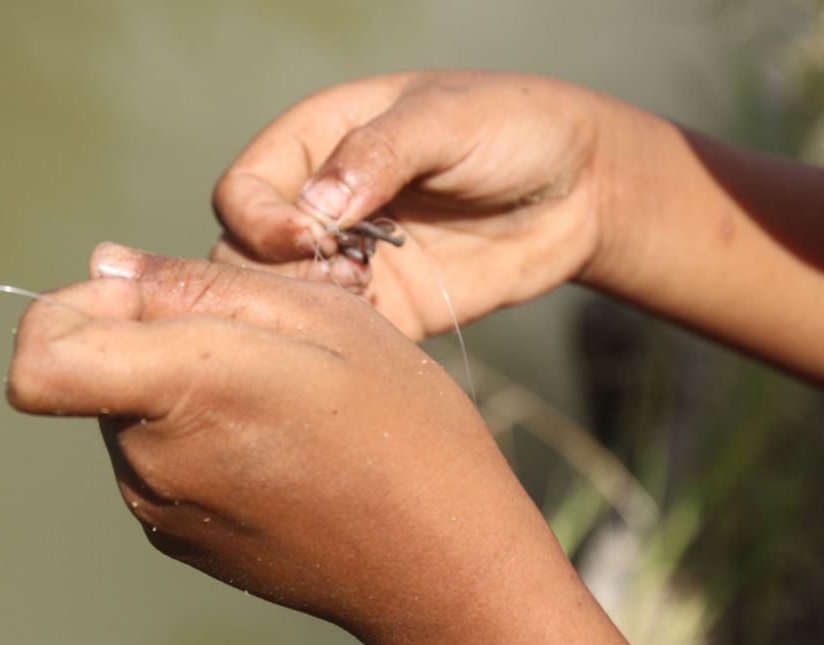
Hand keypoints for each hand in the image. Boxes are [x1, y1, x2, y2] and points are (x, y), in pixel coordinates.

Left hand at [7, 242, 639, 644]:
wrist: (442, 563)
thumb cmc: (405, 431)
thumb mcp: (324, 316)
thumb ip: (199, 284)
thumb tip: (106, 268)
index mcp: (188, 394)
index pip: (40, 356)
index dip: (73, 309)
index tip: (144, 298)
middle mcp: (154, 463)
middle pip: (94, 369)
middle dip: (154, 335)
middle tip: (261, 340)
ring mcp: (164, 510)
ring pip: (130, 409)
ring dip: (181, 383)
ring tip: (282, 393)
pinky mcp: (182, 537)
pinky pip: (158, 457)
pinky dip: (198, 430)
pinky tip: (277, 439)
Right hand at [212, 70, 615, 338]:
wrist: (580, 186)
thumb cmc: (512, 127)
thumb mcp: (445, 120)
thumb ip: (377, 154)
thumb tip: (316, 209)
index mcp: (316, 143)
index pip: (243, 191)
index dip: (260, 221)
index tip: (310, 239)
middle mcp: (319, 206)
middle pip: (246, 255)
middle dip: (277, 276)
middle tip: (343, 277)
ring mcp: (349, 261)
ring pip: (283, 304)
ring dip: (309, 312)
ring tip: (367, 296)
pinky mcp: (385, 308)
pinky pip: (337, 337)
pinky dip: (343, 344)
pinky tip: (382, 330)